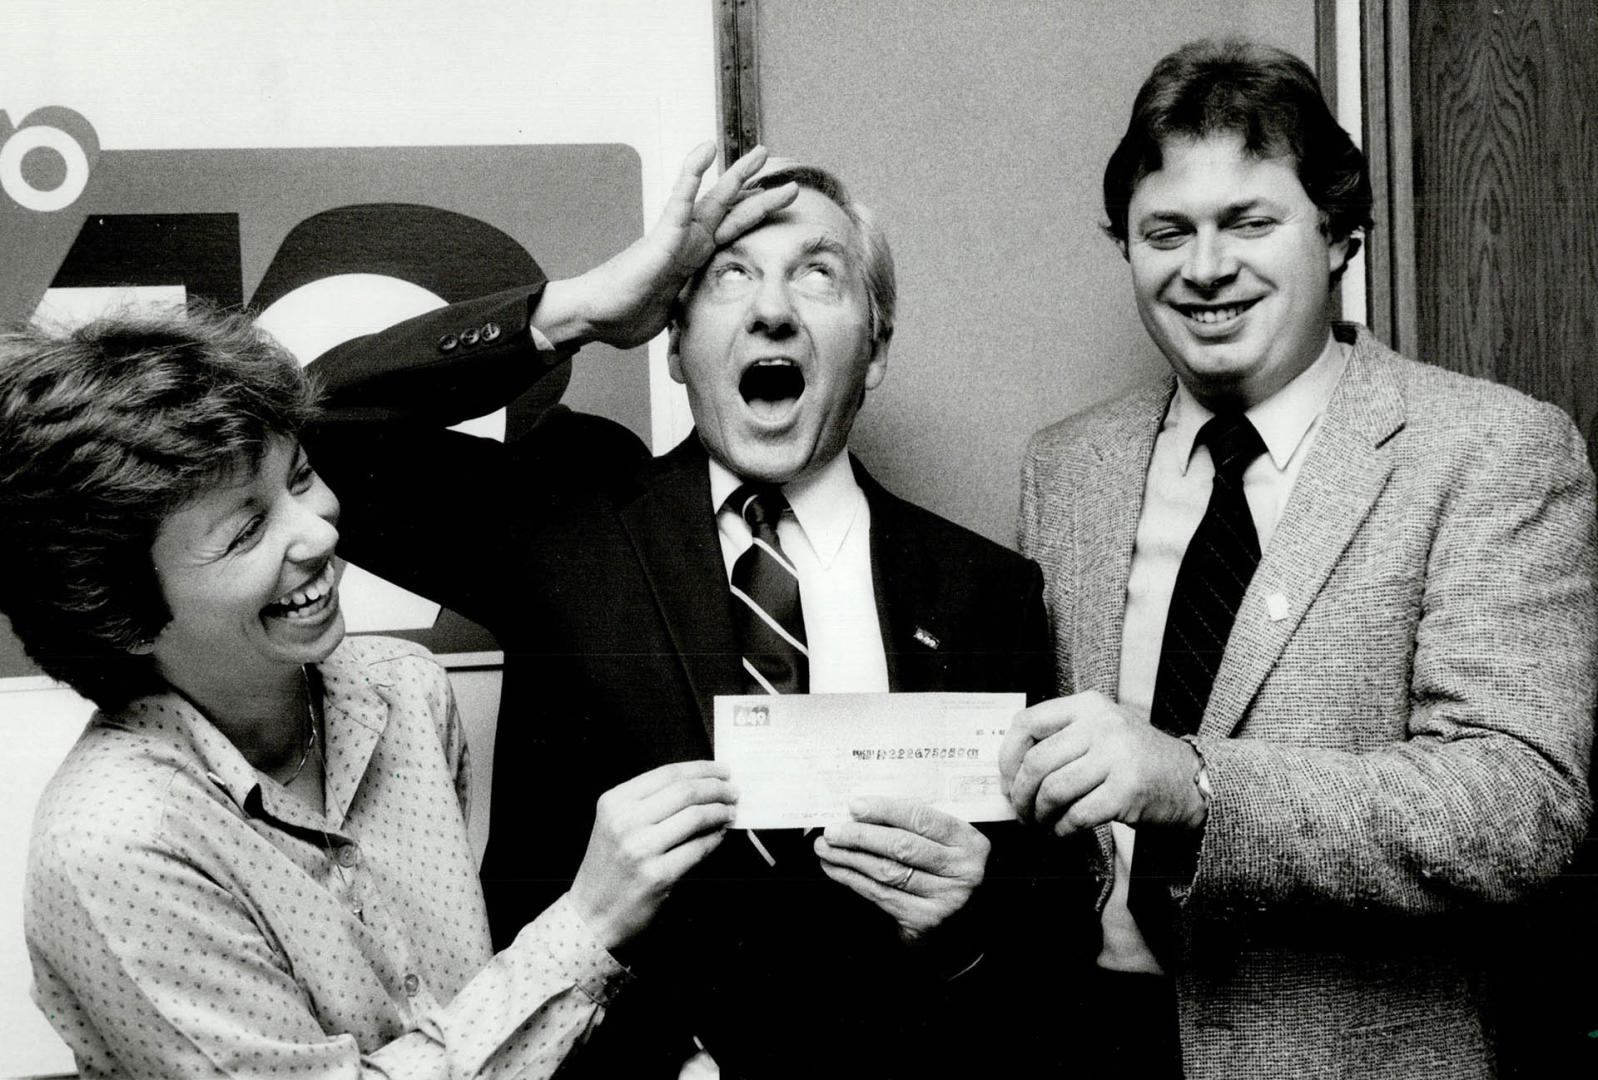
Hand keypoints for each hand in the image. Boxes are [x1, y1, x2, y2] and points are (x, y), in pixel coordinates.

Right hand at [540, 141, 798, 348]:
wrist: (596, 317)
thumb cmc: (624, 316)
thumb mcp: (671, 317)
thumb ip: (687, 313)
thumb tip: (696, 331)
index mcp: (692, 261)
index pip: (729, 235)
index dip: (752, 219)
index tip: (774, 206)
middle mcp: (688, 243)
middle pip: (732, 213)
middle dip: (760, 196)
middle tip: (788, 181)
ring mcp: (677, 235)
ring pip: (716, 198)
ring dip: (740, 176)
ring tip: (763, 152)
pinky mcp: (664, 234)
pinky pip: (682, 198)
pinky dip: (694, 172)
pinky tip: (706, 148)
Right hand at [568, 760, 736, 950]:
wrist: (591, 915)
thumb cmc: (608, 868)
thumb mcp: (615, 824)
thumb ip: (648, 803)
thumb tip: (698, 785)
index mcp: (615, 802)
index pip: (668, 774)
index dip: (702, 769)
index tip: (721, 771)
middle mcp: (625, 821)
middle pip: (685, 791)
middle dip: (717, 788)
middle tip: (732, 790)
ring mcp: (641, 849)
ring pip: (696, 816)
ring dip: (721, 811)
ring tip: (730, 811)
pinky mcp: (658, 875)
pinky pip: (698, 848)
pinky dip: (715, 838)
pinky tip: (720, 834)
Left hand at [813, 797, 989, 943]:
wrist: (963, 919)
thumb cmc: (946, 867)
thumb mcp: (946, 841)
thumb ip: (917, 824)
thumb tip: (863, 809)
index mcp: (969, 841)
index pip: (922, 818)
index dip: (885, 810)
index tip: (854, 806)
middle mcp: (961, 870)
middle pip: (902, 846)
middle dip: (860, 836)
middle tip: (832, 830)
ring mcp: (944, 898)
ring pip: (887, 872)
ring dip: (849, 858)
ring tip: (825, 847)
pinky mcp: (923, 919)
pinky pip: (880, 894)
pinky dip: (853, 880)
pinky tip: (836, 869)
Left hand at [998, 691, 1204, 835]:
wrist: (1189, 779)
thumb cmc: (1135, 759)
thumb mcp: (1100, 729)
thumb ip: (1061, 737)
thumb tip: (1010, 768)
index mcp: (1088, 706)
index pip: (1028, 722)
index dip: (1007, 755)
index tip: (1005, 778)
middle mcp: (1102, 725)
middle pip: (1037, 762)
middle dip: (1020, 794)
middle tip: (1020, 810)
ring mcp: (1116, 757)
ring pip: (1053, 790)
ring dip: (1039, 815)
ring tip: (1041, 822)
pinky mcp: (1126, 791)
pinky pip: (1077, 814)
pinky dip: (1062, 828)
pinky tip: (1063, 830)